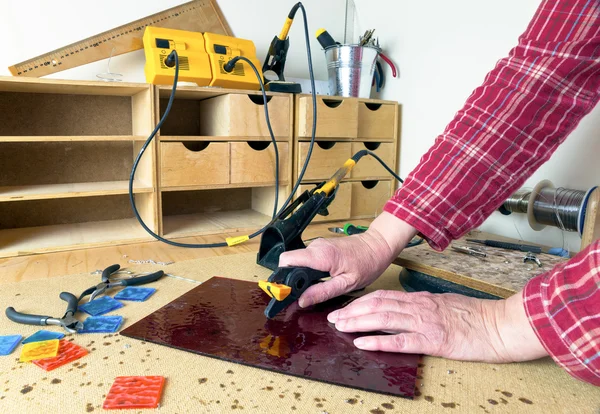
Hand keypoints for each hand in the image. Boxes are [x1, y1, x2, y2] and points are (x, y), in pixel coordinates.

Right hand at [279, 212, 416, 307]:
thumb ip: (322, 292)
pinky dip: (308, 270)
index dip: (282, 277)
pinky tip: (321, 278)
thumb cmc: (367, 263)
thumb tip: (302, 301)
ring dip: (301, 276)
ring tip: (316, 286)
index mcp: (320, 255)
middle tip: (305, 294)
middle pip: (290, 263)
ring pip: (297, 261)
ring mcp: (317, 245)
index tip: (286, 292)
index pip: (286, 260)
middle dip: (293, 279)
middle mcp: (315, 247)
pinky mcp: (320, 247)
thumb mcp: (346, 284)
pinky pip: (306, 259)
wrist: (377, 246)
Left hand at [328, 289, 547, 362]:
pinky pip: (400, 340)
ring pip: (383, 318)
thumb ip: (424, 306)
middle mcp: (419, 307)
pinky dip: (378, 341)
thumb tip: (404, 309)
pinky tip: (363, 342)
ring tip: (340, 326)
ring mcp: (425, 323)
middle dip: (352, 311)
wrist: (499, 325)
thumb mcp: (445, 305)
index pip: (384, 297)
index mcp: (421, 299)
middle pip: (377, 305)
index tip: (345, 307)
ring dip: (358, 323)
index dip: (361, 301)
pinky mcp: (432, 341)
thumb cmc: (475, 317)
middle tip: (333, 317)